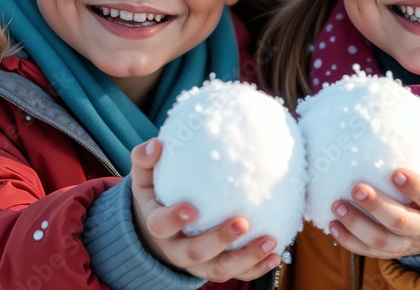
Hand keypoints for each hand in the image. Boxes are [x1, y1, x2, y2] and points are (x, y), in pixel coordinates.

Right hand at [129, 138, 281, 281]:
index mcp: (158, 225)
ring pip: (218, 269)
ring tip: (269, 242)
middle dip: (219, 240)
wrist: (157, 234)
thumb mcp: (144, 179)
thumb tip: (155, 145)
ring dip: (245, 259)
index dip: (173, 220)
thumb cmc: (155, 197)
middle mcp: (176, 249)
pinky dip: (256, 268)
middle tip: (242, 222)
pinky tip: (275, 255)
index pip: (161, 226)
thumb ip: (144, 160)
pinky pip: (236, 274)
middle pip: (195, 253)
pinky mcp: (213, 268)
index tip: (191, 209)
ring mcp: (197, 264)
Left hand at [327, 120, 419, 258]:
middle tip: (357, 188)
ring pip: (382, 241)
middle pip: (401, 223)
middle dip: (377, 207)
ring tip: (337, 205)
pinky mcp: (392, 251)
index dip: (415, 187)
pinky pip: (369, 250)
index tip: (395, 172)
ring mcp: (407, 243)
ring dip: (357, 225)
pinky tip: (331, 225)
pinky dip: (349, 241)